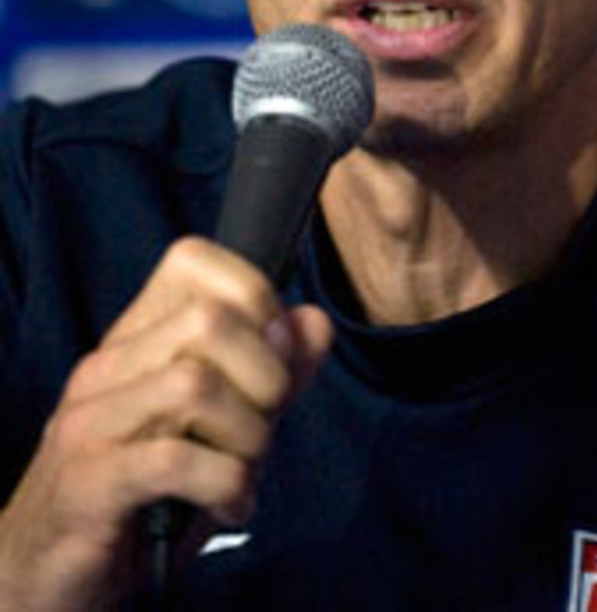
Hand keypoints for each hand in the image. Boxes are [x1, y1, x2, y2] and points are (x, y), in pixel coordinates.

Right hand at [0, 236, 331, 610]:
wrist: (49, 571)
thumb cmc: (146, 492)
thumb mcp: (224, 424)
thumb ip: (272, 372)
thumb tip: (314, 321)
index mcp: (135, 338)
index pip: (193, 259)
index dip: (255, 298)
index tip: (269, 360)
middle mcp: (106, 366)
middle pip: (210, 319)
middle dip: (265, 376)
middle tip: (262, 428)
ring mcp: (90, 421)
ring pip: (195, 384)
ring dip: (248, 436)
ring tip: (244, 471)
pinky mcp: (86, 483)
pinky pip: (175, 460)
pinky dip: (225, 485)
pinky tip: (228, 506)